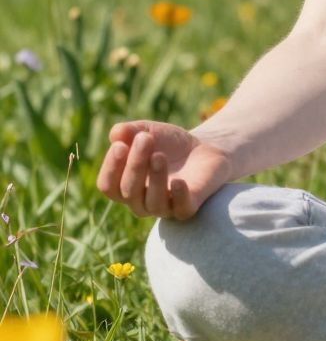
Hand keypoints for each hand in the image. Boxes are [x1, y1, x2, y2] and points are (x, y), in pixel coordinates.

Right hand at [96, 120, 235, 220]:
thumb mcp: (147, 131)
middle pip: (129, 192)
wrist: (203, 148)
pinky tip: (178, 182)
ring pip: (152, 203)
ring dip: (155, 178)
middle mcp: (141, 202)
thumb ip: (129, 131)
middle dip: (135, 164)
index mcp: (125, 185)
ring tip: (160, 155)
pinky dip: (178, 197)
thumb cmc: (168, 143)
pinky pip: (180, 210)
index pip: (108, 186)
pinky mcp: (188, 207)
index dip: (111, 168)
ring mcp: (164, 207)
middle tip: (145, 139)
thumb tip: (116, 134)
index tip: (120, 145)